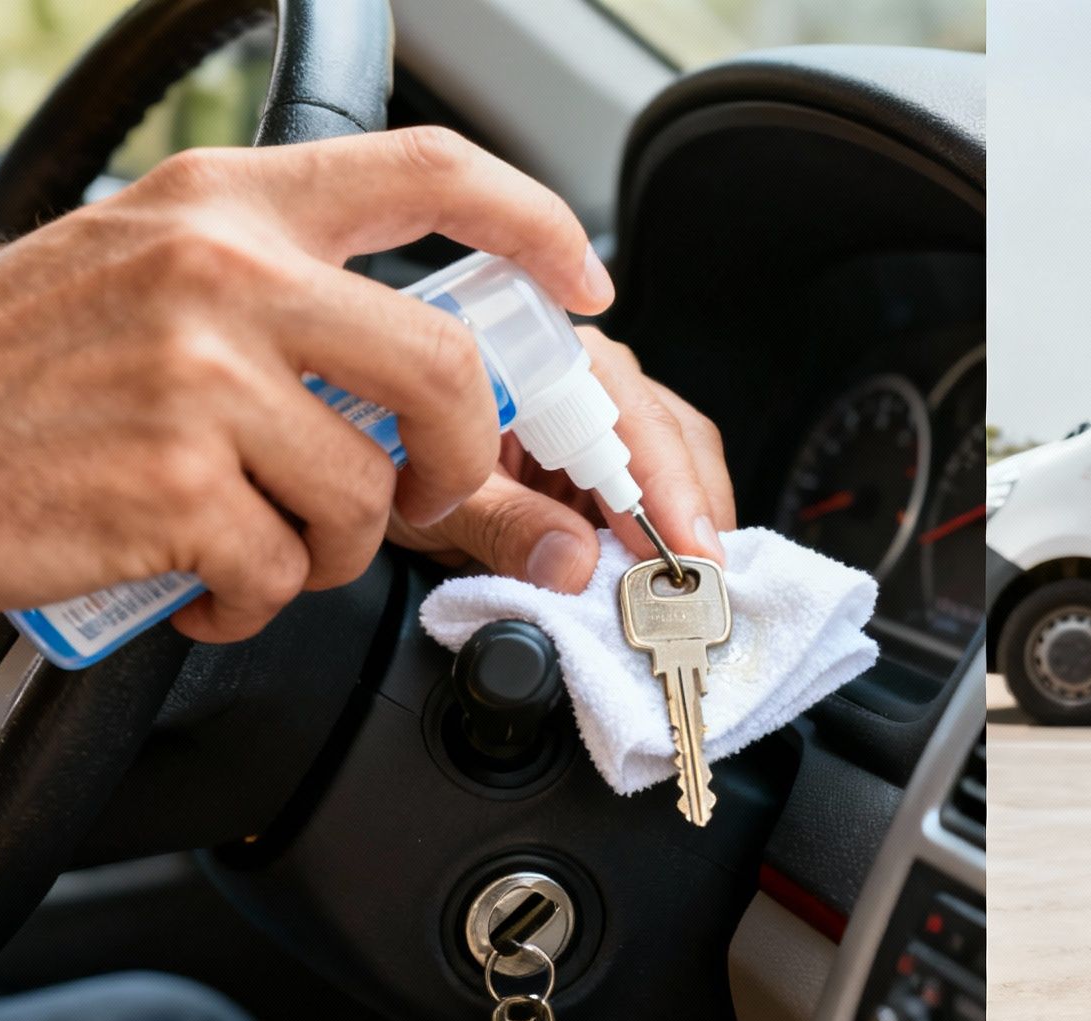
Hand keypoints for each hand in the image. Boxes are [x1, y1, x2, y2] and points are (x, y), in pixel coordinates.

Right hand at [0, 128, 613, 643]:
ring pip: (363, 494)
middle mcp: (221, 271)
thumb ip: (283, 295)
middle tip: (417, 495)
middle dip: (455, 459)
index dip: (534, 223)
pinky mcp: (170, 482)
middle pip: (444, 368)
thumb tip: (427, 369)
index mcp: (227, 204)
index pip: (426, 170)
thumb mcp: (145, 271)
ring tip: (244, 537)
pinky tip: (191, 577)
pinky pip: (284, 569)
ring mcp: (196, 375)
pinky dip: (250, 598)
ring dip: (325, 548)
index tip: (585, 282)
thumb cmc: (15, 369)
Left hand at [387, 326, 734, 590]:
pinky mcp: (620, 461)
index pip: (633, 420)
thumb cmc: (404, 465)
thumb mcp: (443, 502)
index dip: (668, 489)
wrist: (389, 477)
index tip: (684, 550)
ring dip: (693, 527)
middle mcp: (595, 378)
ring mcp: (615, 418)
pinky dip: (676, 535)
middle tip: (701, 584)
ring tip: (689, 585)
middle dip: (694, 514)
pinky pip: (670, 490)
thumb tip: (574, 564)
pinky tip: (671, 572)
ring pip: (686, 462)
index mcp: (549, 364)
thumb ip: (505, 527)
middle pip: (676, 437)